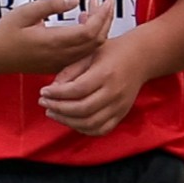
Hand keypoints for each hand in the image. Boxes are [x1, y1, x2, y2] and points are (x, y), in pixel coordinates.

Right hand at [0, 0, 111, 82]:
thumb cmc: (7, 31)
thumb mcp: (26, 11)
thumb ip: (51, 4)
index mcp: (54, 41)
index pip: (89, 31)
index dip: (102, 15)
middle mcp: (61, 56)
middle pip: (96, 41)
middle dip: (105, 20)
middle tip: (103, 2)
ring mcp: (61, 64)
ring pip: (92, 50)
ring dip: (99, 30)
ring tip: (93, 10)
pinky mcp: (58, 67)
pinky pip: (83, 56)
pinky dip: (90, 41)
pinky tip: (81, 25)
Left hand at [37, 23, 151, 136]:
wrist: (140, 58)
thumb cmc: (112, 52)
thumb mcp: (89, 52)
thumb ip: (71, 70)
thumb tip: (52, 89)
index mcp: (105, 74)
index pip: (77, 89)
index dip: (57, 94)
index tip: (43, 92)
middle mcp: (114, 92)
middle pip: (82, 109)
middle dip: (58, 108)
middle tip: (44, 103)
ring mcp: (119, 106)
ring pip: (90, 123)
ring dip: (67, 121)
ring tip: (53, 112)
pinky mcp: (121, 114)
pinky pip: (101, 130)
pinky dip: (83, 129)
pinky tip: (70, 121)